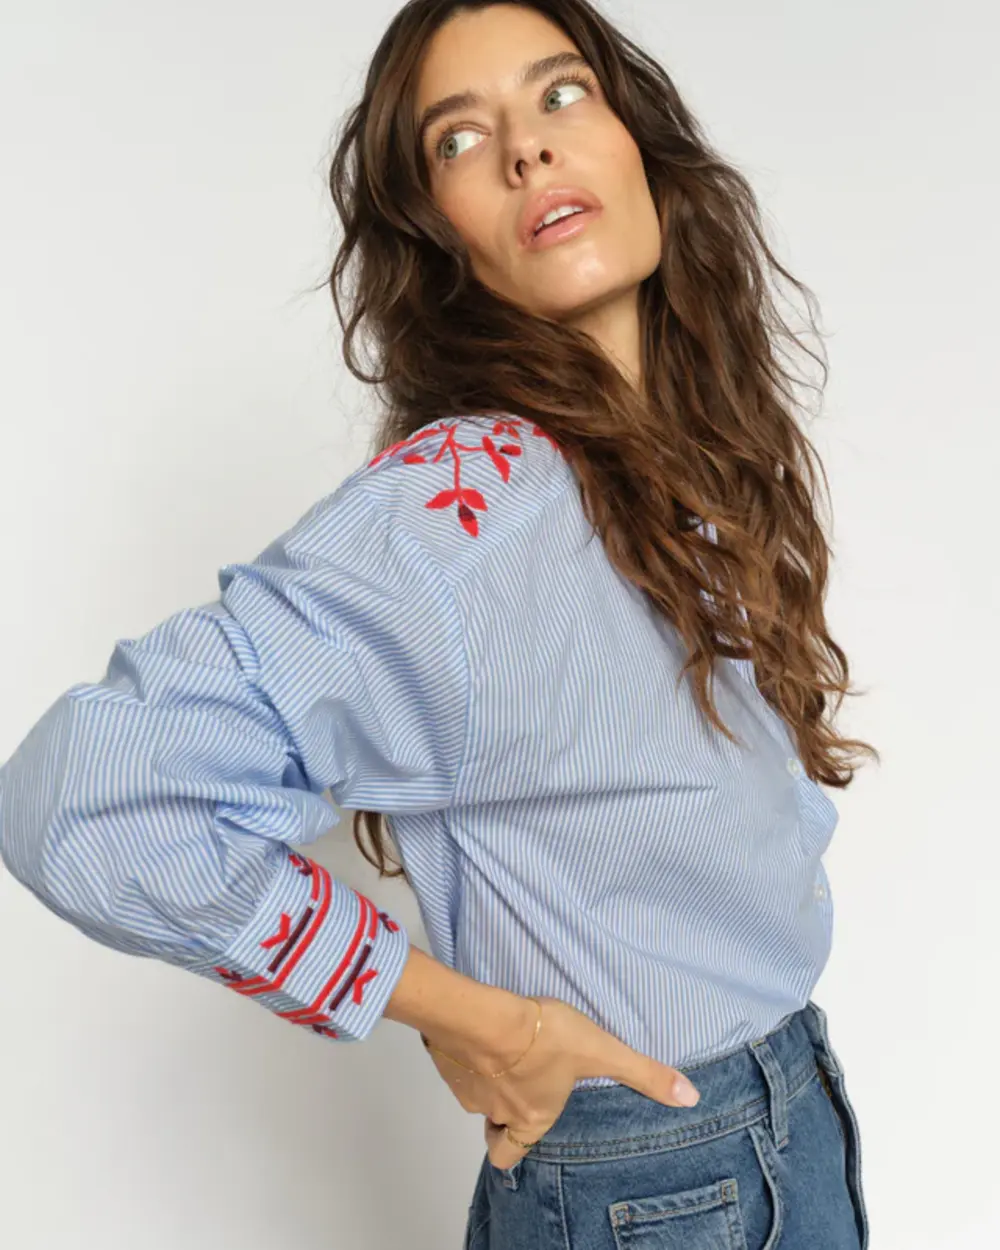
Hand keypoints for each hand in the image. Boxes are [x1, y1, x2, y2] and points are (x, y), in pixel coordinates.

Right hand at [422, 995, 699, 1169]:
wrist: (482, 1015)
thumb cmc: (542, 1037)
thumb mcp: (602, 1050)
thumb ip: (644, 1073)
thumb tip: (691, 1098)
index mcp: (530, 1118)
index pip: (509, 1155)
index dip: (514, 1145)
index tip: (522, 1129)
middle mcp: (495, 1111)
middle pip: (491, 1126)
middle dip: (500, 1111)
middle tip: (515, 1085)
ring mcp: (466, 1088)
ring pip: (474, 1094)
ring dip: (486, 1077)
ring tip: (501, 1049)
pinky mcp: (446, 1060)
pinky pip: (455, 1063)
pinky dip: (466, 1053)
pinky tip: (480, 1032)